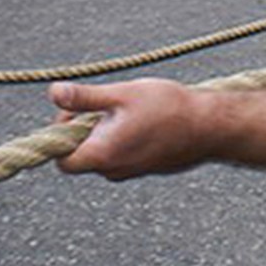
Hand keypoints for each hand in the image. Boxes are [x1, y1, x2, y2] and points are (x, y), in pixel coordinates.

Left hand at [51, 78, 206, 179]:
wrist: (211, 127)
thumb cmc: (169, 109)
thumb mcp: (122, 94)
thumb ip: (85, 97)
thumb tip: (54, 93)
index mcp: (102, 154)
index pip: (62, 159)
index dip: (62, 134)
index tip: (79, 111)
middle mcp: (114, 170)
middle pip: (83, 154)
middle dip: (88, 129)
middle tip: (110, 105)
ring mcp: (132, 172)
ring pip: (105, 154)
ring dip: (108, 133)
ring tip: (133, 110)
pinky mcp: (146, 168)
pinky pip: (124, 155)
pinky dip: (126, 138)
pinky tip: (147, 120)